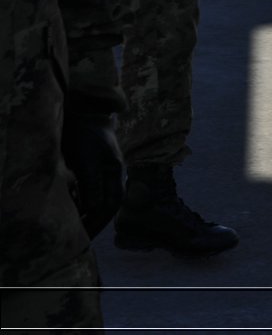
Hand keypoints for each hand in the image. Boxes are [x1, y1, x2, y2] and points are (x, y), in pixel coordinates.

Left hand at [61, 104, 123, 237]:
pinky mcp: (98, 168)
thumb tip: (94, 208)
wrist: (86, 112)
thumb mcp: (87, 159)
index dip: (98, 221)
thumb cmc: (86, 134)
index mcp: (116, 172)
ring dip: (92, 214)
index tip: (85, 236)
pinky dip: (88, 203)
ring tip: (79, 228)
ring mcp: (107, 171)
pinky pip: (97, 191)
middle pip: (109, 204)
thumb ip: (92, 183)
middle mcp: (115, 174)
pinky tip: (78, 209)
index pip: (111, 204)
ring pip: (104, 199)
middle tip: (81, 238)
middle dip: (96, 221)